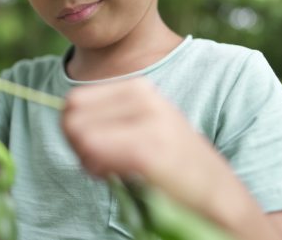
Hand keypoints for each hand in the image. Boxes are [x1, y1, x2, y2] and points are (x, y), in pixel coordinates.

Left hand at [62, 77, 225, 208]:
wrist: (217, 195)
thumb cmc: (170, 165)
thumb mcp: (140, 126)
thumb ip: (105, 116)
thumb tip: (64, 116)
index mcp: (139, 87)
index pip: (74, 100)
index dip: (76, 130)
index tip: (98, 149)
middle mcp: (143, 96)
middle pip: (70, 116)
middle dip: (77, 145)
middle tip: (105, 162)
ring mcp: (148, 120)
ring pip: (78, 134)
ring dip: (88, 160)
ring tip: (118, 169)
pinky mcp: (148, 148)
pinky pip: (92, 153)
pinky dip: (99, 171)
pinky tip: (122, 177)